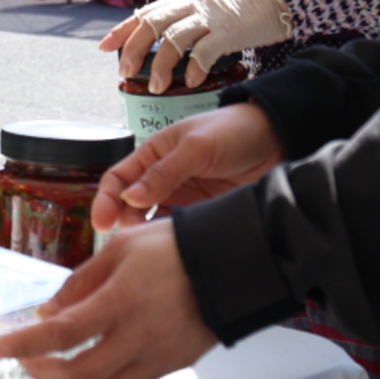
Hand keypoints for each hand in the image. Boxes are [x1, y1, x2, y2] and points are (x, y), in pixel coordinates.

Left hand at [0, 222, 216, 378]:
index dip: (24, 345)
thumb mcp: (121, 247)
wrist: (233, 263)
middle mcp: (138, 336)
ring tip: (55, 365)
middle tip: (27, 362)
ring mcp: (157, 357)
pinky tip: (92, 363)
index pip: (61, 333)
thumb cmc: (176, 247)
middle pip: (78, 375)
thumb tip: (50, 310)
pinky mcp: (172, 366)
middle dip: (43, 373)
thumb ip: (82, 281)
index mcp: (121, 301)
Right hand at [92, 104, 281, 231]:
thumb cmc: (234, 131)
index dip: (105, 200)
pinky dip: (169, 241)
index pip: (118, 178)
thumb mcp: (196, 147)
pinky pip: (176, 231)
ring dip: (146, 235)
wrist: (277, 142)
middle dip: (123, 222)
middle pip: (129, 205)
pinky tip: (172, 247)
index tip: (101, 222)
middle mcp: (162, 178)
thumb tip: (130, 197)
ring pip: (150, 222)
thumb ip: (164, 172)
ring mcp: (181, 198)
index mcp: (154, 153)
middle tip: (129, 239)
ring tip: (152, 246)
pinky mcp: (199, 215)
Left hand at [98, 0, 287, 92]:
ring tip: (158, 87)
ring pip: (174, 39)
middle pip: (151, 24)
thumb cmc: (243, 1)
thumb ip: (186, 16)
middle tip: (126, 72)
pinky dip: (195, 68)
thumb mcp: (207, 2)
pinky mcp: (230, 30)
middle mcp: (191, 4)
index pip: (144, 13)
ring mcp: (210, 16)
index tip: (104, 47)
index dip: (122, 30)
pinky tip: (192, 82)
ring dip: (162, 65)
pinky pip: (206, 50)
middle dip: (133, 49)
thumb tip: (163, 36)